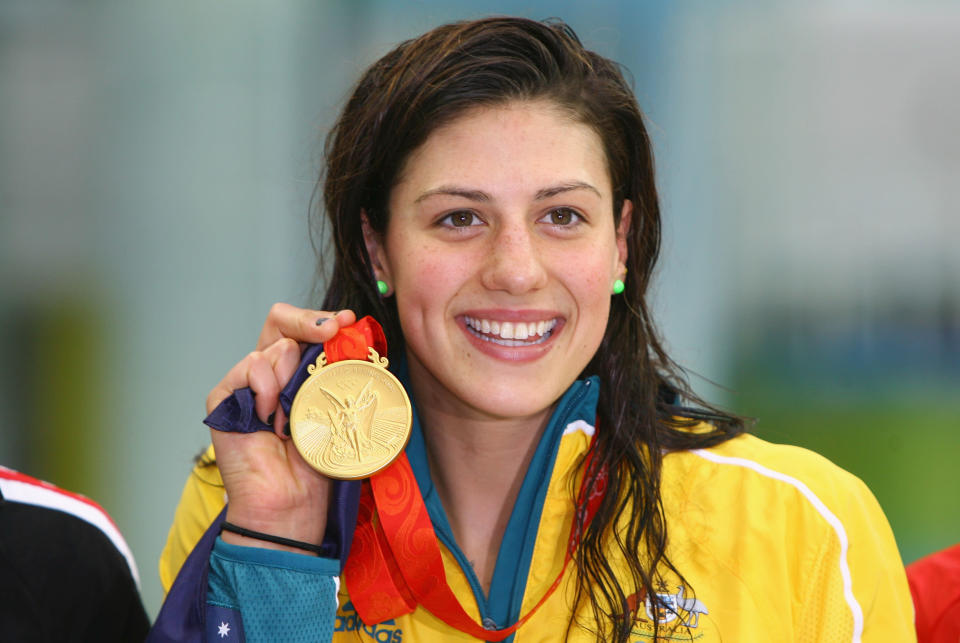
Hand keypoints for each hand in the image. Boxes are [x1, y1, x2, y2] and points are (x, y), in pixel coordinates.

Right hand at [207, 304, 356, 551]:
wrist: (291, 501)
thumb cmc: (316, 462)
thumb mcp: (336, 408)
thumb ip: (335, 372)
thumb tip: (352, 337)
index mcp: (295, 373)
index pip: (302, 329)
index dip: (322, 319)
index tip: (348, 322)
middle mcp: (269, 373)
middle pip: (282, 322)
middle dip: (311, 322)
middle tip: (333, 330)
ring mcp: (245, 384)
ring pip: (275, 348)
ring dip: (293, 378)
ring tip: (293, 416)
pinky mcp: (224, 398)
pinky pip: (250, 367)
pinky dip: (267, 388)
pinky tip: (271, 419)